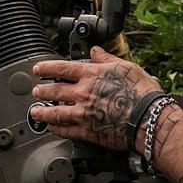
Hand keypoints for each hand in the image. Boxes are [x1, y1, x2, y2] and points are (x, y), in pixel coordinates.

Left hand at [30, 46, 161, 150]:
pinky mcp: (87, 131)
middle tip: (35, 92)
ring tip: (35, 112)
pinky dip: (56, 129)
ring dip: (42, 112)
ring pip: (55, 112)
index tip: (38, 69)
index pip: (61, 68)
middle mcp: (83, 93)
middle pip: (53, 91)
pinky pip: (66, 131)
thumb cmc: (142, 92)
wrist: (148, 118)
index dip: (46, 68)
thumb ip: (106, 59)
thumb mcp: (126, 67)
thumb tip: (95, 51)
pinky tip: (52, 129)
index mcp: (91, 75)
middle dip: (41, 91)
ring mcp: (83, 113)